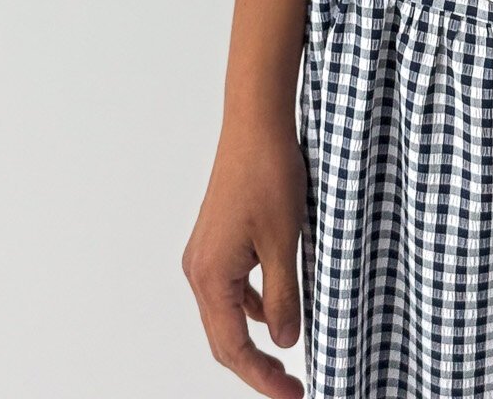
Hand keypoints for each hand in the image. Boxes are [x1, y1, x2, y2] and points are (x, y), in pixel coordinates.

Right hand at [182, 116, 309, 395]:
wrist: (256, 122)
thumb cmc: (269, 174)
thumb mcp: (286, 242)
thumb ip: (285, 297)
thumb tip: (288, 342)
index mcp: (210, 277)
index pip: (233, 349)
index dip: (262, 378)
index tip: (293, 395)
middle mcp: (199, 270)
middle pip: (224, 337)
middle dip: (257, 366)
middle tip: (293, 386)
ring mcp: (205, 253)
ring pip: (228, 312)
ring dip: (255, 336)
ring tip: (289, 354)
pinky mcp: (218, 238)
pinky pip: (232, 286)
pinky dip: (254, 305)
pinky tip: (279, 304)